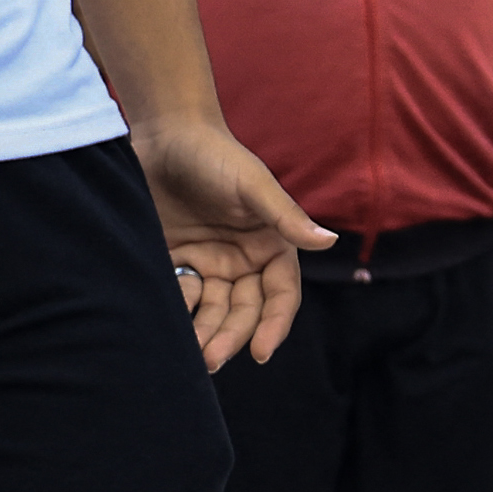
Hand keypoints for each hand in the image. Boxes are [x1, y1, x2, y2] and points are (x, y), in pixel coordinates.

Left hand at [135, 114, 334, 368]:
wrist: (163, 132)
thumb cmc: (216, 154)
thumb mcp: (253, 185)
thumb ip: (286, 218)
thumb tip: (329, 244)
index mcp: (271, 245)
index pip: (280, 295)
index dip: (274, 325)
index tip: (259, 352)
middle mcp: (243, 259)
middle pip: (244, 310)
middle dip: (231, 336)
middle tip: (212, 359)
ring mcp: (209, 261)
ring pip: (211, 310)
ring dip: (204, 332)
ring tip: (191, 353)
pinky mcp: (176, 259)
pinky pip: (179, 294)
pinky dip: (176, 310)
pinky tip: (166, 322)